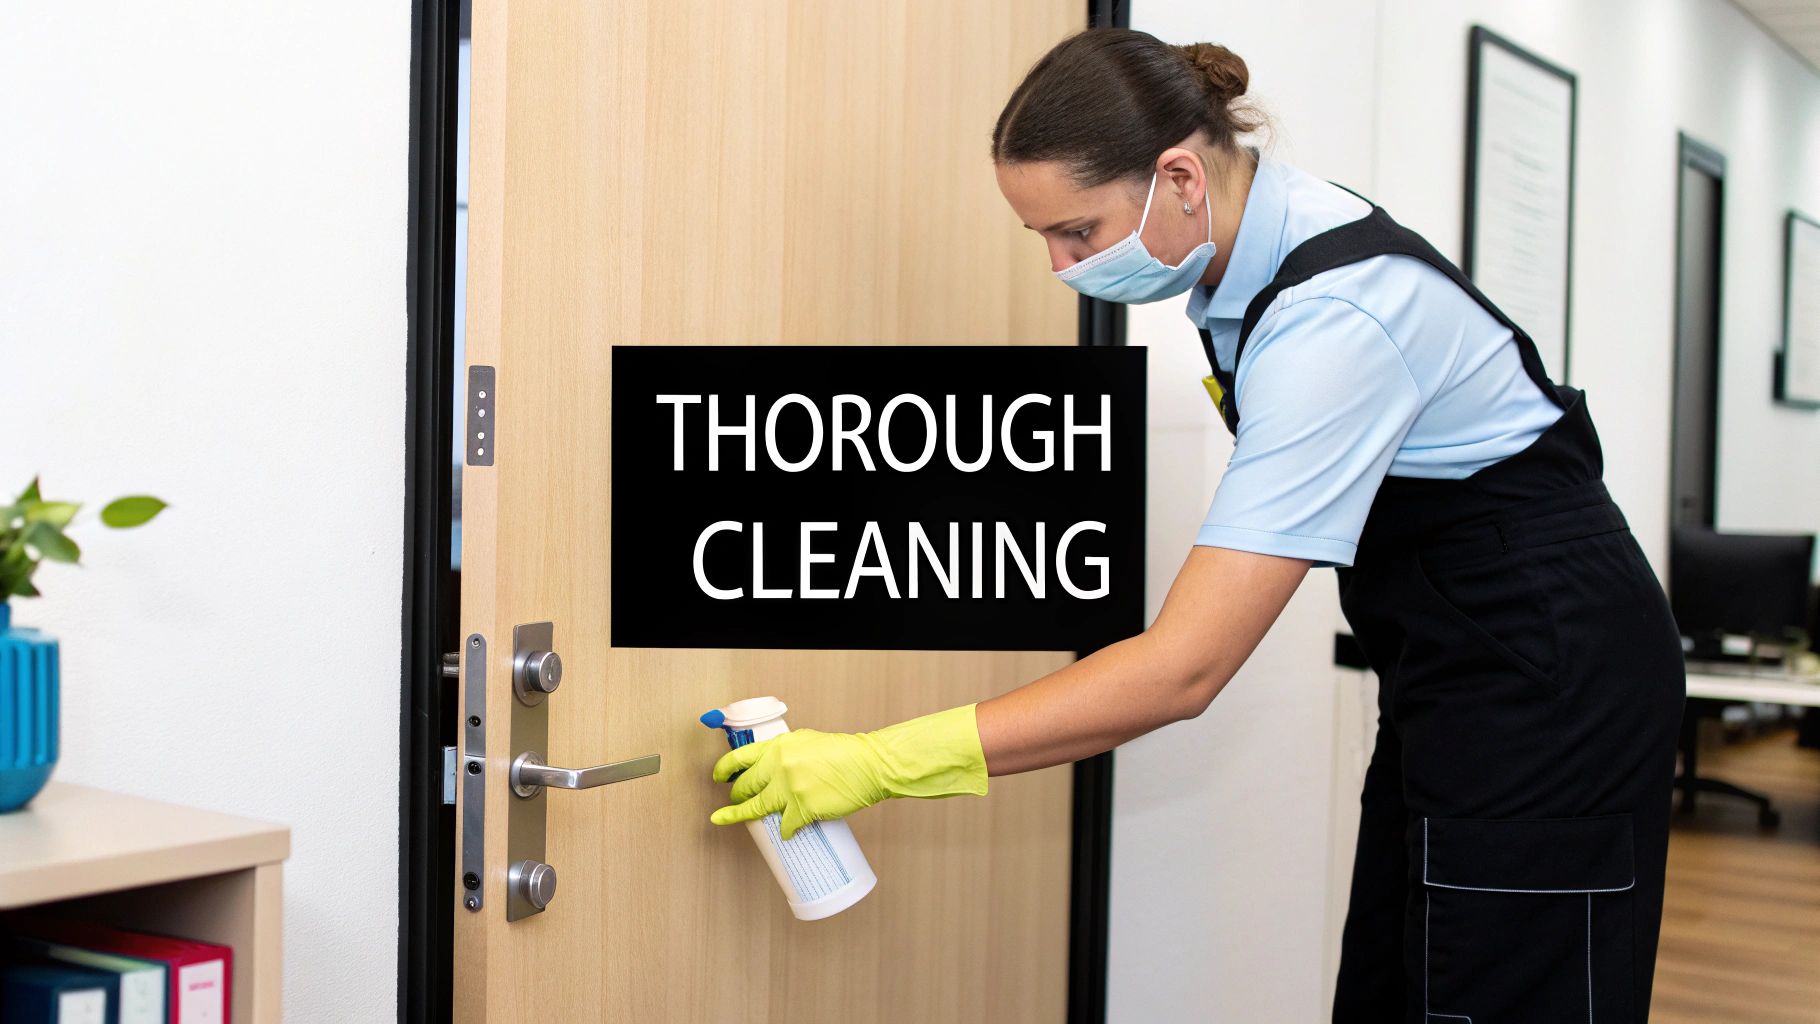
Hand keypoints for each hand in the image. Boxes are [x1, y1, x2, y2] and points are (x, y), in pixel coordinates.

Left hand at [708, 703, 988, 840]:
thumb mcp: (807, 741)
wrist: (868, 765)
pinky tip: (788, 833)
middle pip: (744, 787)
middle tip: (735, 801)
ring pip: (755, 809)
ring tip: (734, 819)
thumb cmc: (844, 752)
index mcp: (778, 746)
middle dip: (736, 797)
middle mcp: (778, 766)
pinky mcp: (802, 810)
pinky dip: (786, 831)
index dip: (723, 770)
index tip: (717, 778)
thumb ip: (784, 753)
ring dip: (743, 815)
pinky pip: (785, 827)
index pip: (738, 758)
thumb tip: (770, 767)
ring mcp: (789, 790)